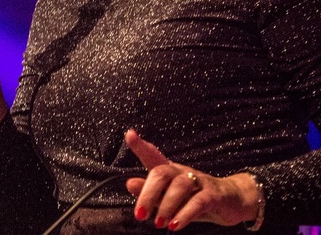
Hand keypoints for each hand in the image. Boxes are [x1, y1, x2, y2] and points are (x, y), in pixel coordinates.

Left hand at [125, 129, 259, 230]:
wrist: (231, 201)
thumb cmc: (194, 197)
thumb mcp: (170, 196)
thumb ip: (150, 191)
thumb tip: (129, 184)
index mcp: (170, 170)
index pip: (153, 155)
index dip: (141, 146)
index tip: (130, 135)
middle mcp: (182, 172)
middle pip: (162, 172)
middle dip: (148, 193)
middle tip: (139, 215)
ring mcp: (199, 181)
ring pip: (180, 185)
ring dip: (166, 206)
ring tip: (158, 223)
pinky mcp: (214, 195)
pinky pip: (199, 201)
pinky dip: (186, 214)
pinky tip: (175, 225)